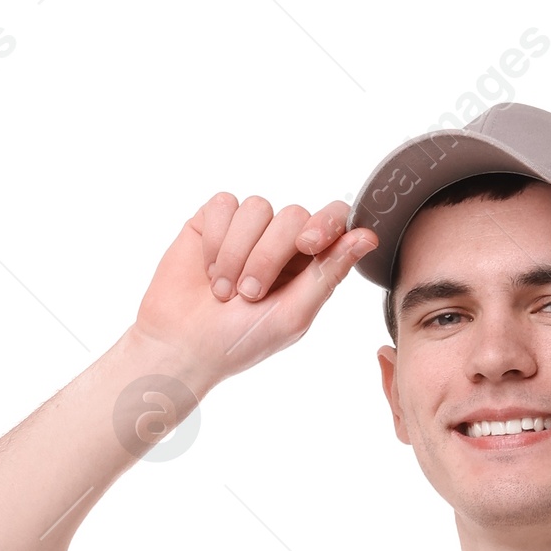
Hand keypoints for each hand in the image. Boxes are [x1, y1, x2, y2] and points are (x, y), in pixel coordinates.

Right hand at [134, 194, 376, 383]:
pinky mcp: (213, 220)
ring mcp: (246, 229)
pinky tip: (208, 270)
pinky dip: (217, 241)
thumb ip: (329, 273)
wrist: (181, 346)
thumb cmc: (239, 342)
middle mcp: (279, 242)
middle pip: (293, 214)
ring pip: (257, 207)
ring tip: (224, 290)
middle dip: (269, 256)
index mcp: (307, 265)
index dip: (325, 223)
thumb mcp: (293, 315)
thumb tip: (369, 236)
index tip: (309, 243)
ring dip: (238, 253)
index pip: (331, 221)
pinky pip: (225, 205)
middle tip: (249, 294)